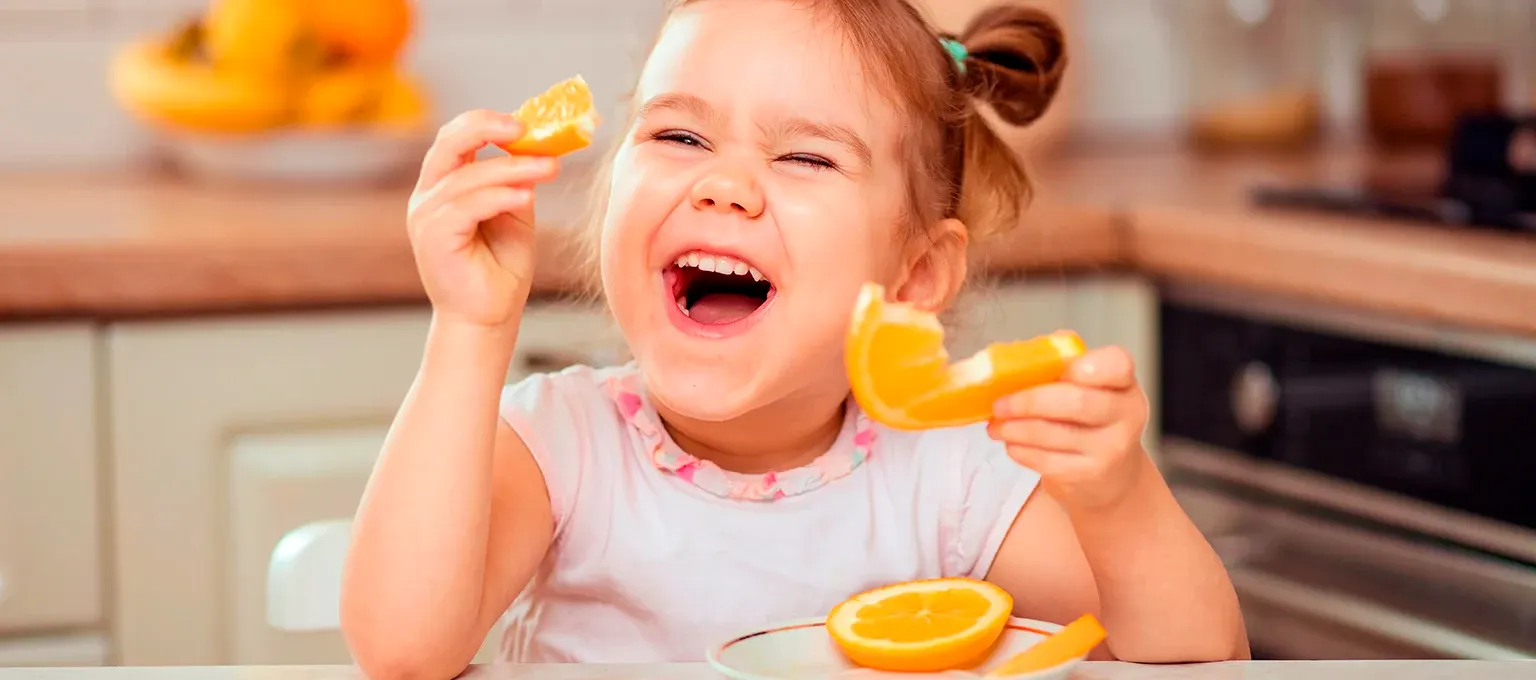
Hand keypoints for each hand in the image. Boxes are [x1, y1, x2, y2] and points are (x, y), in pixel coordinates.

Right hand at [407, 109, 560, 328]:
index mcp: (443, 185)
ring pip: (467, 176)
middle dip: (487, 128)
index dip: (487, 122)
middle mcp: (428, 196)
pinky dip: (499, 196)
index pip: (456, 137)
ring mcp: (426, 216)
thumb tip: (539, 147)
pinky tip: (526, 195)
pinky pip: (467, 206)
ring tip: (548, 168)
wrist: (488, 316)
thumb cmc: (499, 267)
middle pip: (448, 142)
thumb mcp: (514, 213)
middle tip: (526, 128)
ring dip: (512, 168)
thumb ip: (516, 181)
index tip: (527, 122)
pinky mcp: (434, 238)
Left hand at [987, 345, 1152, 512]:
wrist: (1111, 476)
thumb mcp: (1089, 390)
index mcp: (1124, 384)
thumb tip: (1020, 353)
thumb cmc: (1090, 421)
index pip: (1118, 365)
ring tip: (996, 425)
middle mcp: (1125, 416)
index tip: (1062, 368)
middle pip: (1075, 401)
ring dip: (1015, 428)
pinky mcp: (1088, 475)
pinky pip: (1045, 460)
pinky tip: (1011, 442)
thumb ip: (1062, 366)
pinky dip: (1020, 449)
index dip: (1091, 364)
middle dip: (1029, 401)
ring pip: (1052, 433)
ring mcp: (1109, 449)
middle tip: (1000, 403)